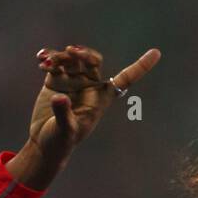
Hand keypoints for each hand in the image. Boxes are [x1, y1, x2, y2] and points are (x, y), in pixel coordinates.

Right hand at [28, 43, 160, 167]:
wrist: (44, 144)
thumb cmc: (60, 143)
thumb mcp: (65, 131)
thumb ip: (64, 114)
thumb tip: (59, 98)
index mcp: (101, 98)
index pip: (125, 79)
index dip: (141, 66)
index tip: (157, 52)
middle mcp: (89, 87)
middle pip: (92, 60)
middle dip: (83, 54)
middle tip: (70, 53)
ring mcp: (72, 81)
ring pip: (71, 59)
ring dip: (60, 56)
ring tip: (46, 62)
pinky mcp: (55, 80)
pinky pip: (55, 62)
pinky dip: (48, 57)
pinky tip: (40, 59)